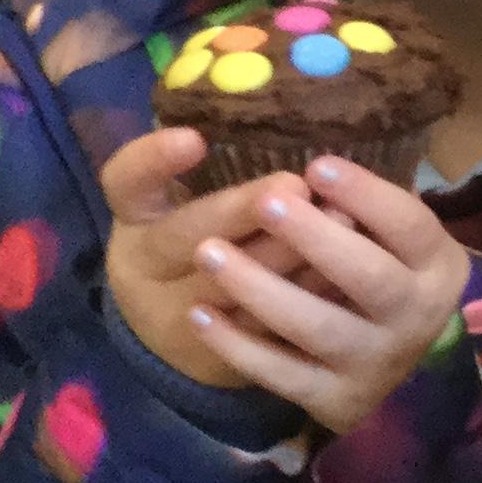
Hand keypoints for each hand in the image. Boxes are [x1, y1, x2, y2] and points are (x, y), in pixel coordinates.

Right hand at [100, 129, 331, 393]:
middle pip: (187, 241)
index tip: (194, 138)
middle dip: (242, 212)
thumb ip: (181, 164)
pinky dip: (316, 298)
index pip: (127, 186)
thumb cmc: (187, 242)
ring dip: (293, 256)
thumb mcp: (166, 201)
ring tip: (344, 218)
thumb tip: (229, 120)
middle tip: (296, 183)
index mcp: (134, 226)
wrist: (177, 336)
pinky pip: (274, 334)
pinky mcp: (230, 362)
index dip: (154, 162)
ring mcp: (187, 323)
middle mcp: (149, 277)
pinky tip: (355, 272)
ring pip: (236, 292)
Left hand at [116, 144, 469, 433]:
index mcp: (438, 267)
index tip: (316, 166)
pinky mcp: (338, 399)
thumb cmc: (372, 269)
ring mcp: (379, 362)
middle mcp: (419, 318)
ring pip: (320, 328)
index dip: (368, 196)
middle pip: (372, 279)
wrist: (377, 358)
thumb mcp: (386, 236)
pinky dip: (238, 346)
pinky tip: (199, 313)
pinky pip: (282, 374)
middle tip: (266, 202)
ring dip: (262, 290)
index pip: (412, 227)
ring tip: (208, 252)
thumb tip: (311, 173)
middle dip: (317, 239)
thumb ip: (361, 208)